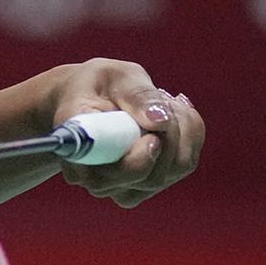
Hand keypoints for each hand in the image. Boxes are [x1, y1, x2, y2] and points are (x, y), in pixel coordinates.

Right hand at [46, 59, 204, 207]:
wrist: (88, 98)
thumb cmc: (98, 84)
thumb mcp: (114, 76)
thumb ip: (137, 95)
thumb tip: (161, 120)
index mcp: (75, 151)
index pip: (109, 175)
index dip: (139, 158)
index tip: (152, 132)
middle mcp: (93, 178)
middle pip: (148, 178)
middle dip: (170, 135)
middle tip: (165, 99)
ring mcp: (118, 187)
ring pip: (171, 172)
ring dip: (182, 132)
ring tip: (166, 103)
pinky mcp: (142, 185)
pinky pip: (182, 167)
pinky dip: (190, 137)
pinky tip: (175, 116)